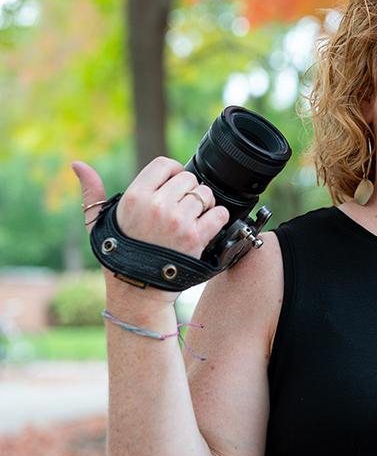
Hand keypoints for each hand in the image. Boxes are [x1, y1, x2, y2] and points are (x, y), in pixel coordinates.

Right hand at [73, 157, 229, 259]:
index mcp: (134, 197)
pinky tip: (206, 226)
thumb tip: (77, 164)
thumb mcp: (98, 222)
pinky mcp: (196, 237)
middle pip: (188, 178)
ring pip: (205, 194)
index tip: (172, 186)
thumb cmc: (118, 255)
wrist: (137, 291)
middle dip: (188, 190)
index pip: (164, 165)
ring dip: (204, 205)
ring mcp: (177, 221)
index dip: (173, 172)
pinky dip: (218, 218)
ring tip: (192, 218)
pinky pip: (219, 213)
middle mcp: (156, 205)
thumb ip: (92, 192)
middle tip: (181, 207)